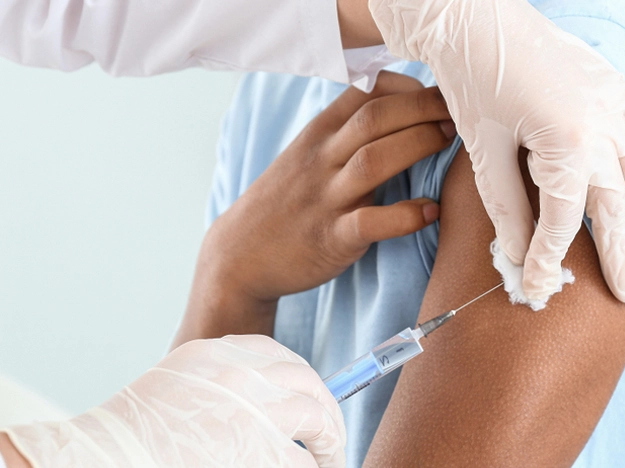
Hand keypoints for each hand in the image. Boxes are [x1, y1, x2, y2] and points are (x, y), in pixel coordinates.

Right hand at [2, 335, 345, 467]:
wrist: (103, 458)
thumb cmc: (130, 436)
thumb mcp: (175, 388)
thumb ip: (214, 387)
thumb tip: (256, 404)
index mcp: (215, 356)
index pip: (276, 354)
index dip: (300, 377)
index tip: (310, 394)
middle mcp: (240, 375)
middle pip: (306, 382)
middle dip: (327, 407)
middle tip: (334, 433)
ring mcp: (252, 410)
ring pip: (315, 418)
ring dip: (331, 440)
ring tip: (334, 457)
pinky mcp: (259, 450)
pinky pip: (301, 459)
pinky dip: (313, 467)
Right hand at [175, 72, 454, 343]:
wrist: (240, 255)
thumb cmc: (290, 200)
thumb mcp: (311, 154)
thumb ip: (349, 131)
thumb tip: (406, 106)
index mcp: (319, 134)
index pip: (363, 91)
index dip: (407, 86)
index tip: (439, 93)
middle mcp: (321, 159)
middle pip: (374, 119)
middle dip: (422, 108)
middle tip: (460, 112)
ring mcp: (325, 198)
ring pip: (372, 161)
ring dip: (417, 146)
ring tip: (450, 142)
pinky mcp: (331, 238)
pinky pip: (370, 222)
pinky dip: (405, 215)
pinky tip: (431, 211)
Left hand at [370, 0, 624, 304]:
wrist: (476, 15)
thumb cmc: (472, 80)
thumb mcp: (485, 150)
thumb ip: (508, 207)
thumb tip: (519, 256)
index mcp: (565, 143)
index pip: (564, 219)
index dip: (551, 259)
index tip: (540, 290)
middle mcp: (600, 126)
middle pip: (615, 204)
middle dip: (620, 254)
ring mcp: (612, 103)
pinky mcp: (612, 84)